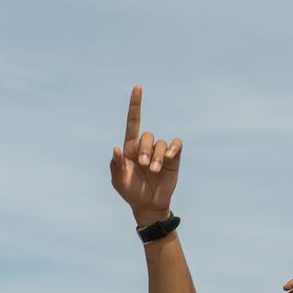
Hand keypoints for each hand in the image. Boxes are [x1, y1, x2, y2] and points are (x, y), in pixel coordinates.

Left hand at [110, 86, 181, 225]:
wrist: (148, 205)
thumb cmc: (130, 191)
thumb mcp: (119, 181)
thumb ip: (116, 165)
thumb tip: (116, 148)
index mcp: (130, 148)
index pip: (133, 122)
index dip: (135, 105)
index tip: (138, 88)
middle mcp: (145, 147)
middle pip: (147, 136)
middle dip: (145, 150)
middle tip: (143, 165)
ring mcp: (160, 152)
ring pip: (160, 143)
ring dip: (157, 157)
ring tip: (154, 171)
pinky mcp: (173, 157)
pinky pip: (175, 144)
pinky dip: (173, 147)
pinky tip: (169, 157)